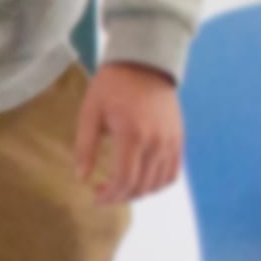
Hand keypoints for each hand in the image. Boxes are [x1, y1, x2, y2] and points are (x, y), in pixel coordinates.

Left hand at [73, 60, 181, 202]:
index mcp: (132, 135)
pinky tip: (141, 181)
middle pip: (141, 186)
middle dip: (120, 196)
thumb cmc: (113, 86)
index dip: (110, 195)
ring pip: (158, 184)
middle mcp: (156, 142)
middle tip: (104, 193)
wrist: (145, 63)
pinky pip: (172, 173)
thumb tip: (81, 178)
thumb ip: (85, 147)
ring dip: (138, 193)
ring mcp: (171, 142)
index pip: (125, 180)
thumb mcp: (90, 112)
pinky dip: (157, 184)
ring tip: (121, 187)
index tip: (96, 197)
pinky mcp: (179, 139)